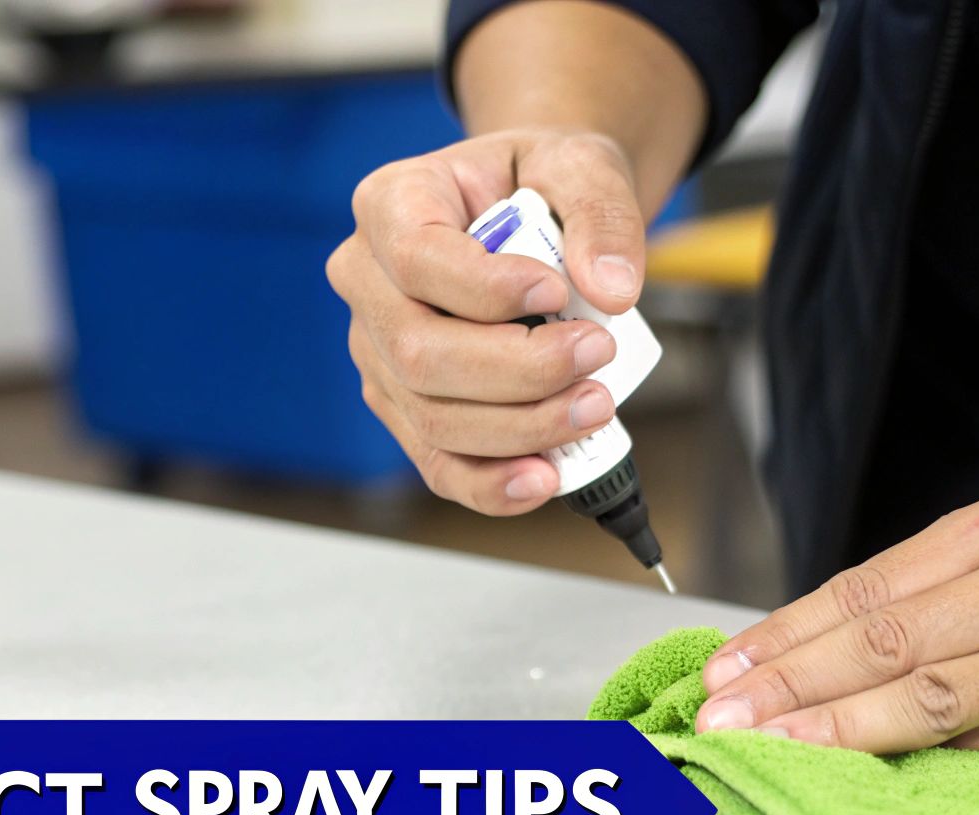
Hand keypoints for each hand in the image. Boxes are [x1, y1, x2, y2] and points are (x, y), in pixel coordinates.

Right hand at [326, 129, 647, 514]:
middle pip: (419, 353)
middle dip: (518, 370)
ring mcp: (380, 352)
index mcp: (392, 204)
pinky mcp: (406, 406)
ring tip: (594, 406)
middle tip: (595, 354)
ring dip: (521, 426)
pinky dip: (492, 483)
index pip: (417, 259)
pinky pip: (438, 461)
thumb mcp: (580, 166)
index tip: (557, 291)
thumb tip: (611, 289)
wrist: (538, 217)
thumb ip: (601, 213)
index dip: (485, 289)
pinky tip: (545, 478)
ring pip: (431, 416)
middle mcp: (368, 282)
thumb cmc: (542, 185)